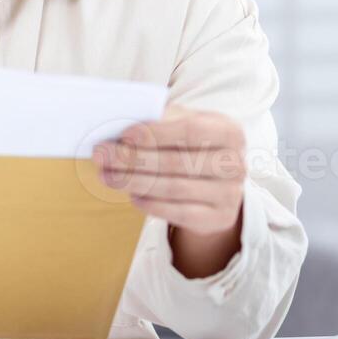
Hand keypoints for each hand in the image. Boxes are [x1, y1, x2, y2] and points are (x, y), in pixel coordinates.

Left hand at [93, 107, 245, 276]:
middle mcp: (236, 163)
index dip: (157, 133)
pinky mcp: (219, 219)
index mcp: (230, 132)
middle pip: (178, 162)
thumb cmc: (193, 147)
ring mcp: (230, 194)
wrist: (218, 186)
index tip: (124, 134)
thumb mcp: (185, 126)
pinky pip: (179, 212)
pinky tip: (132, 195)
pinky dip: (152, 204)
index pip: (192, 130)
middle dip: (134, 158)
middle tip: (102, 154)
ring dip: (134, 181)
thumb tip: (123, 122)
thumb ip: (161, 120)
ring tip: (107, 175)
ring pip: (174, 188)